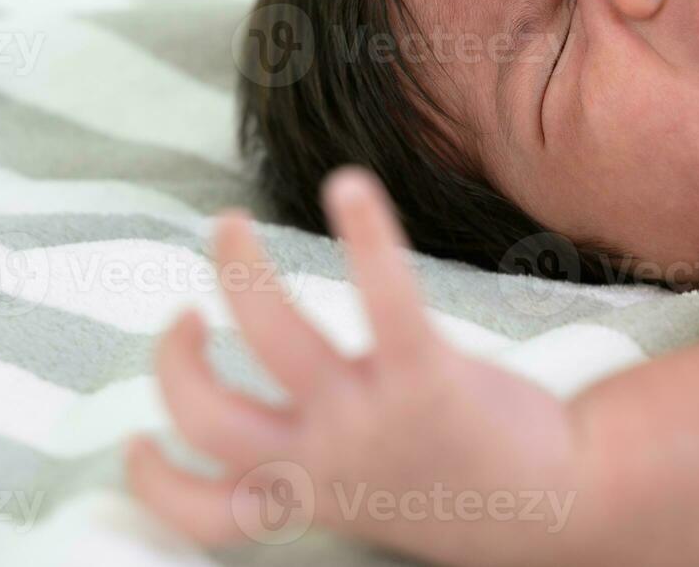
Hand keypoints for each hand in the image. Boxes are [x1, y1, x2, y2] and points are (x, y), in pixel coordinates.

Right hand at [127, 168, 597, 565]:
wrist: (560, 509)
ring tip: (229, 227)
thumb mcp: (374, 493)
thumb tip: (288, 424)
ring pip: (271, 339)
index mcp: (308, 496)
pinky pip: (384, 298)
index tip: (138, 439)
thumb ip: (324, 463)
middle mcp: (324, 462)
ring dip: (236, 272)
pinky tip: (349, 185)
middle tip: (185, 313)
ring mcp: (370, 420)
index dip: (152, 480)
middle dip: (174, 359)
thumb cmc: (461, 485)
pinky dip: (365, 234)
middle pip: (209, 417)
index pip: (203, 513)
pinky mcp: (428, 378)